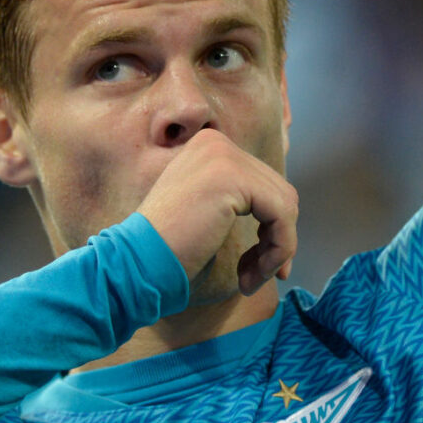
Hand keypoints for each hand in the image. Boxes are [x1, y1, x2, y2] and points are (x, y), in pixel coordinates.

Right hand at [136, 128, 297, 295]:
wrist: (137, 262)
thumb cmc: (166, 250)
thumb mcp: (206, 211)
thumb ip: (237, 198)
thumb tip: (286, 207)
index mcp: (206, 147)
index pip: (262, 183)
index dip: (270, 226)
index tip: (260, 265)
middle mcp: (215, 142)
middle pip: (279, 192)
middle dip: (276, 239)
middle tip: (256, 277)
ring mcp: (223, 156)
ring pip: (285, 205)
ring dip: (276, 249)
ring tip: (250, 279)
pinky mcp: (233, 178)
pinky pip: (282, 215)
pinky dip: (277, 250)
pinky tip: (249, 276)